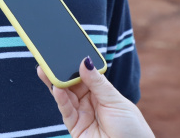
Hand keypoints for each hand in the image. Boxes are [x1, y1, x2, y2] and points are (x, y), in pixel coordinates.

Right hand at [37, 58, 154, 137]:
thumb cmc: (132, 129)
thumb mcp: (116, 101)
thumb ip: (97, 83)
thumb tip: (84, 61)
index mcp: (102, 92)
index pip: (84, 74)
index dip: (75, 63)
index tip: (65, 50)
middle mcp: (89, 101)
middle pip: (71, 83)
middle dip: (60, 71)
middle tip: (48, 57)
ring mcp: (81, 113)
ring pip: (64, 95)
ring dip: (55, 82)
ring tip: (46, 70)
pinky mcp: (75, 126)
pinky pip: (65, 110)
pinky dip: (60, 98)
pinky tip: (56, 88)